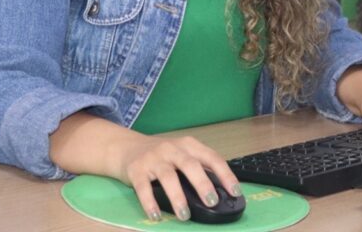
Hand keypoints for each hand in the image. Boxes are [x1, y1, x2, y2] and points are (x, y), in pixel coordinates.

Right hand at [115, 134, 242, 221]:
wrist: (125, 147)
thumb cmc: (160, 154)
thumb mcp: (182, 153)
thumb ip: (198, 166)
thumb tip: (221, 190)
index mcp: (188, 145)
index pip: (211, 157)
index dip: (225, 174)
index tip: (235, 191)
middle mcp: (172, 149)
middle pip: (190, 165)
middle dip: (202, 184)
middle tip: (212, 202)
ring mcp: (153, 158)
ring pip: (168, 177)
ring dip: (178, 197)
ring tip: (184, 216)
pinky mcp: (136, 170)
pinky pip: (143, 188)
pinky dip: (150, 203)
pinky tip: (156, 216)